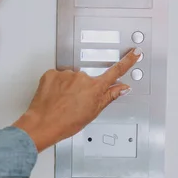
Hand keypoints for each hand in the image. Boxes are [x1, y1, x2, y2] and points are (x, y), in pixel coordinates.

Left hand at [13, 48, 141, 151]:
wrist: (43, 124)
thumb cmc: (66, 123)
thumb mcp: (93, 112)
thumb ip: (109, 96)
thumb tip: (122, 88)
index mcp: (95, 88)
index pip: (116, 71)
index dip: (127, 61)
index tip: (135, 53)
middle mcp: (82, 77)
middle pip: (88, 79)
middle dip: (83, 89)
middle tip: (75, 104)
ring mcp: (66, 74)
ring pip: (72, 78)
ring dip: (69, 87)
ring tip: (63, 102)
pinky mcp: (52, 73)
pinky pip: (58, 77)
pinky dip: (57, 86)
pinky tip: (55, 97)